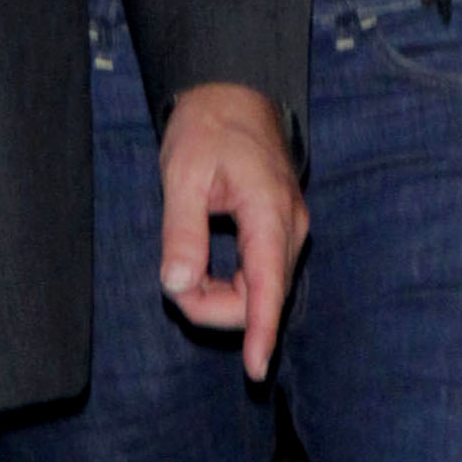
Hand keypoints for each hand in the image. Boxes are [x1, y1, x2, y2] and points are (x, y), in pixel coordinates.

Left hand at [158, 84, 308, 383]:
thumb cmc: (208, 126)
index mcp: (270, 213)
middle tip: (172, 280)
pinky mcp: (279, 230)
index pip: (269, 287)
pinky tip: (203, 268)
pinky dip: (230, 284)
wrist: (232, 91)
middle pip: (262, 298)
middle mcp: (289, 227)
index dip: (262, 333)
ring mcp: (288, 229)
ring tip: (182, 269)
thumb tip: (178, 284)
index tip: (256, 370)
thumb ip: (182, 233)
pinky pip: (260, 275)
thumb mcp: (182, 175)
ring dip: (220, 297)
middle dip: (215, 306)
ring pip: (261, 290)